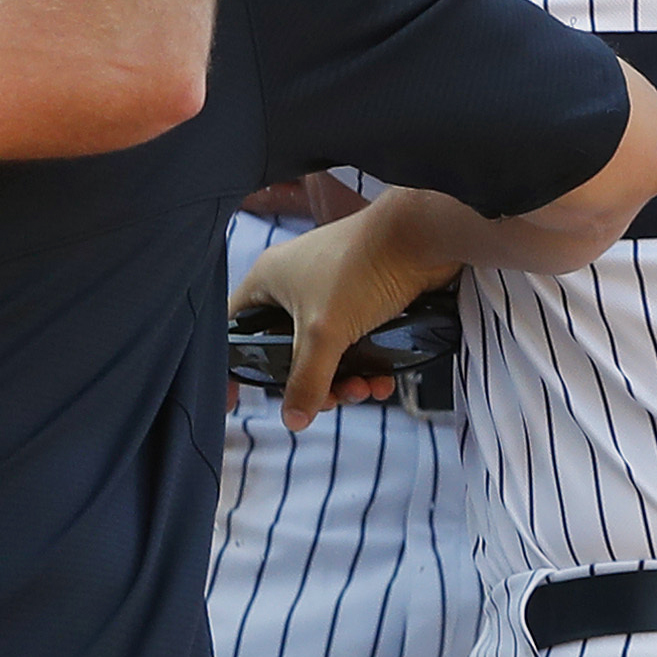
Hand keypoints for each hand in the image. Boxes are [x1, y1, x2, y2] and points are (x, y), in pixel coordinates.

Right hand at [226, 202, 455, 429]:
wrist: (421, 238)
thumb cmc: (361, 265)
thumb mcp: (324, 332)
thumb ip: (306, 380)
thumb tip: (294, 418)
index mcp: (269, 280)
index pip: (235, 329)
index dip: (235, 365)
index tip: (237, 399)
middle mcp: (295, 284)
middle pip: (287, 351)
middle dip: (312, 383)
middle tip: (330, 399)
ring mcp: (331, 292)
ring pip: (325, 353)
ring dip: (344, 380)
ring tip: (364, 388)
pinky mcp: (364, 300)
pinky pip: (355, 345)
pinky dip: (367, 367)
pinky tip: (382, 380)